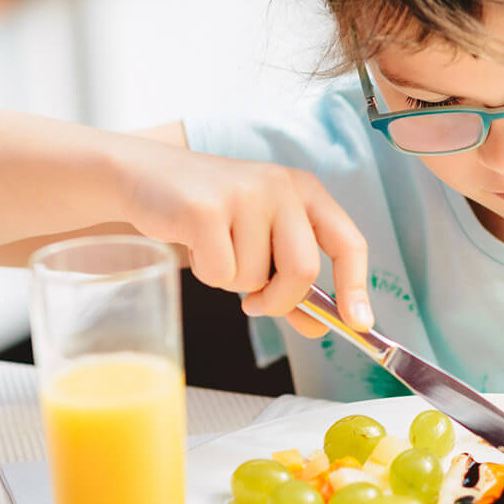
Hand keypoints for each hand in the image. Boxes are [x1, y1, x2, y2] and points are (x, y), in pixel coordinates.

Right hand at [119, 140, 370, 337]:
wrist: (144, 177)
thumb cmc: (211, 216)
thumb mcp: (260, 242)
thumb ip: (293, 284)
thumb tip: (323, 326)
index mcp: (306, 191)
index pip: (349, 243)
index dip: (356, 287)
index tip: (360, 324)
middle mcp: (282, 186)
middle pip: (304, 271)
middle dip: (279, 301)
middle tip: (253, 304)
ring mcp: (246, 194)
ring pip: (255, 278)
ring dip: (231, 281)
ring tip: (213, 247)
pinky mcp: (206, 208)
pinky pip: (220, 273)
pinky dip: (206, 274)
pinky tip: (193, 245)